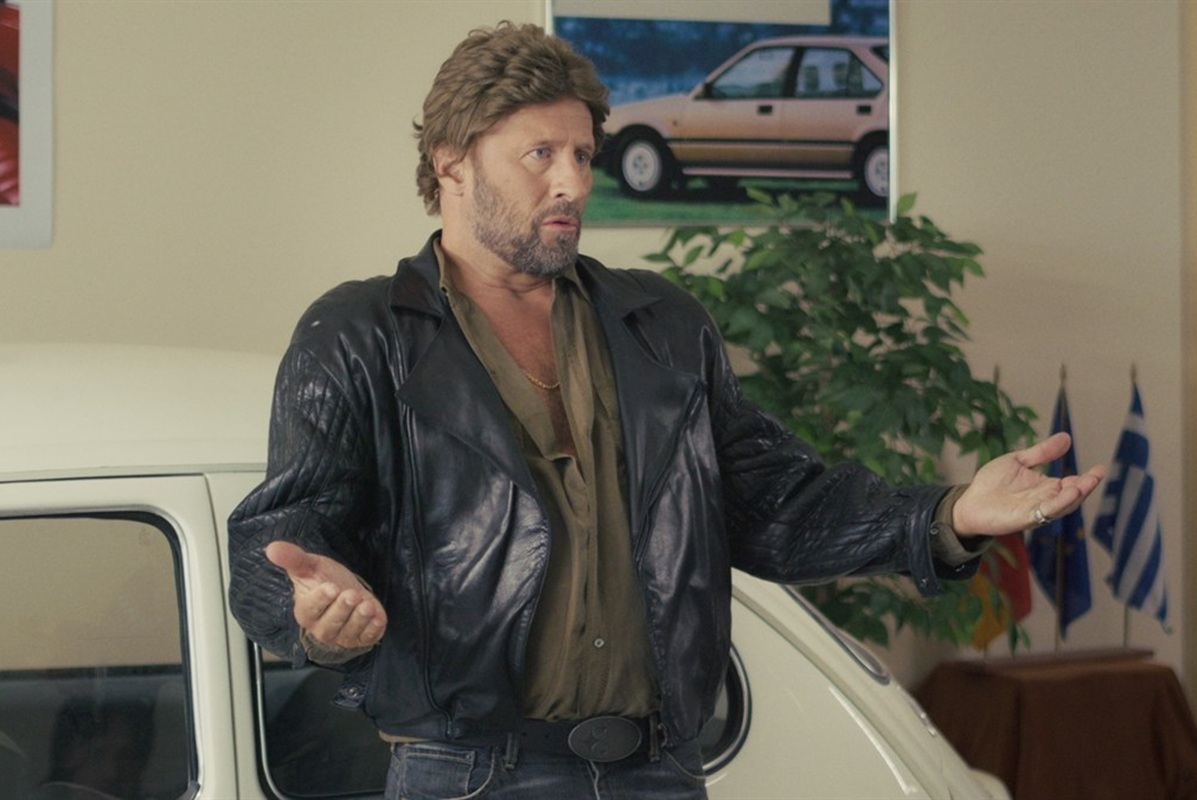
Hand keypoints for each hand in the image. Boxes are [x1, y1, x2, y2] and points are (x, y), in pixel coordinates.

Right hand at [265, 540, 387, 649]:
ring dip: (359, 619)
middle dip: (342, 609)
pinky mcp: (361, 638)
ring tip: (367, 605)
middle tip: (351, 594)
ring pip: (349, 632)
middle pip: (330, 624)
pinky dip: (373, 629)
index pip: (311, 609)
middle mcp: (322, 628)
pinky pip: (367, 638)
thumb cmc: (324, 580)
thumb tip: (271, 548)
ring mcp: (342, 636)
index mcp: (306, 611)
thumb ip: (292, 558)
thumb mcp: (310, 566)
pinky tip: (378, 618)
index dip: (321, 600)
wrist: (347, 592)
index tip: (331, 587)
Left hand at [952, 432, 1105, 536]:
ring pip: (1062, 505)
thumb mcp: (1018, 461)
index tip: (1101, 468)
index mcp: (1046, 487)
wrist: (969, 501)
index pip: (1072, 483)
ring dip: (1074, 496)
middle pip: (1072, 495)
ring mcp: (1036, 510)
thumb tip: (1066, 437)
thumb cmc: (992, 483)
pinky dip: (1057, 504)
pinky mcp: (1024, 518)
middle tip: (1097, 475)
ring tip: (1085, 483)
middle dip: (1086, 486)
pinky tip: (1066, 494)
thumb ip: (1041, 452)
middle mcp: (1046, 500)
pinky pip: (1045, 512)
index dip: (1087, 477)